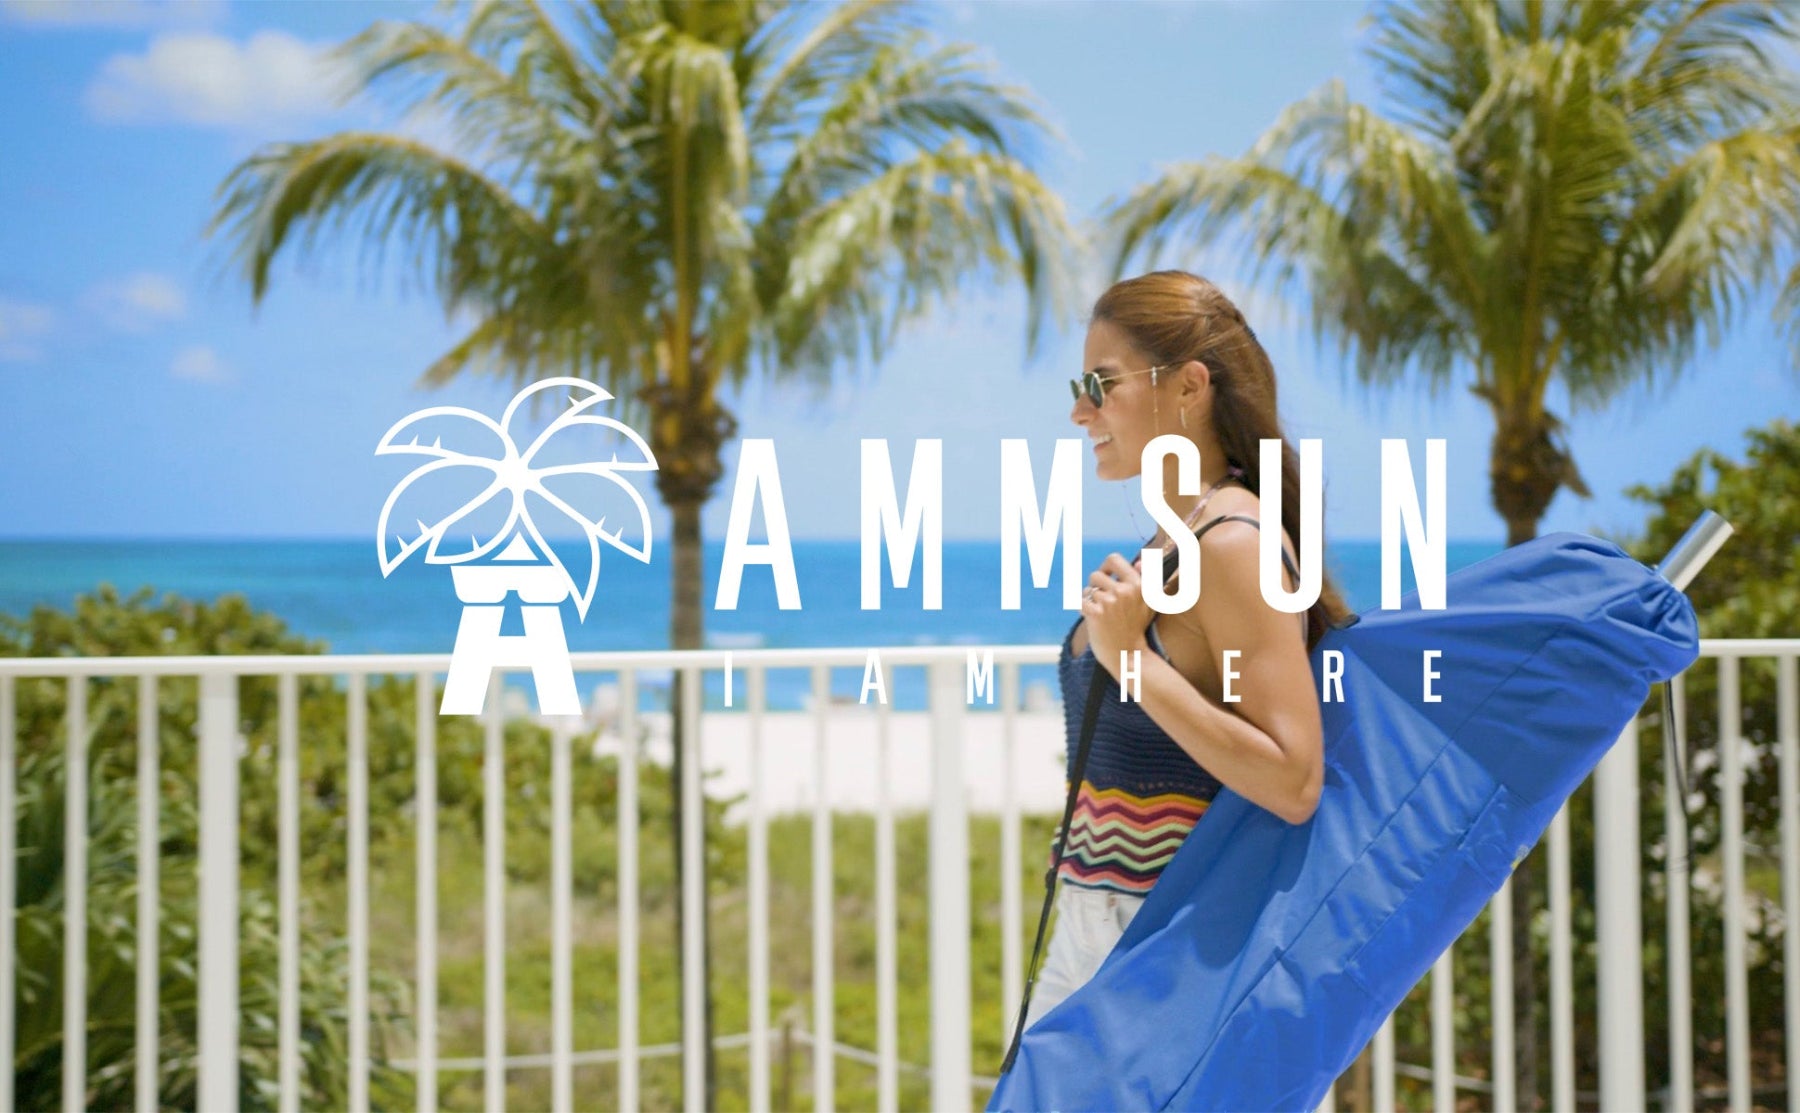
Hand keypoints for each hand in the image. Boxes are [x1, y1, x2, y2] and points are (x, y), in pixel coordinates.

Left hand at [1082, 553, 1149, 675]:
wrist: (1128, 655)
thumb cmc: (1136, 627)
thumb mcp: (1148, 603)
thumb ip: (1146, 580)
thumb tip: (1139, 562)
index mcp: (1139, 584)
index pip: (1114, 559)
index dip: (1106, 567)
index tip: (1107, 578)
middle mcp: (1125, 591)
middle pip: (1096, 575)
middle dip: (1096, 587)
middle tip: (1103, 602)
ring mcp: (1110, 602)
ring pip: (1087, 590)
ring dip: (1090, 601)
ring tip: (1102, 615)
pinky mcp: (1095, 613)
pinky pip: (1079, 601)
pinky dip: (1083, 610)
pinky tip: (1094, 620)